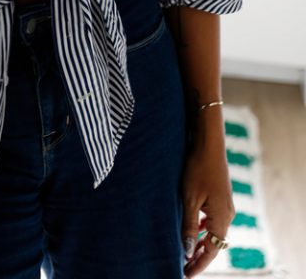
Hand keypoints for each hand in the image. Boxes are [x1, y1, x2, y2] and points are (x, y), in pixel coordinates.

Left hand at [181, 130, 233, 275]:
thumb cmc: (197, 169)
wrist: (208, 143)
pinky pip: (212, 219)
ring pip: (212, 231)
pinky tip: (192, 228)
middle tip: (183, 267)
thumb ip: (189, 226)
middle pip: (213, 243)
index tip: (186, 274)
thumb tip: (188, 251)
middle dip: (199, 255)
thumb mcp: (190, 199)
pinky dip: (202, 228)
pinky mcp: (220, 197)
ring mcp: (225, 205)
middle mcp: (227, 214)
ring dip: (200, 242)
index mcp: (222, 218)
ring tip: (185, 251)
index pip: (211, 250)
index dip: (198, 264)